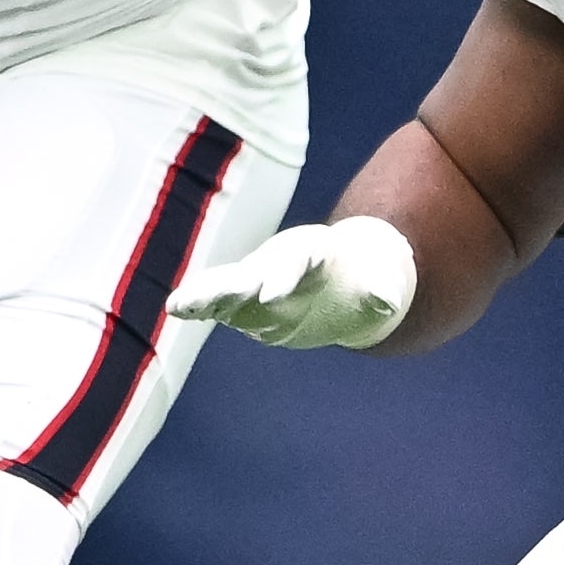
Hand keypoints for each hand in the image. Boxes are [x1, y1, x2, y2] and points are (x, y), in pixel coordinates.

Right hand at [166, 217, 415, 349]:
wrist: (338, 274)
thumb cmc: (358, 279)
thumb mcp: (376, 285)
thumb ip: (381, 290)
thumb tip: (388, 300)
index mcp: (313, 253)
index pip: (300, 261)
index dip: (287, 276)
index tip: (274, 295)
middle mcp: (279, 262)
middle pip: (257, 271)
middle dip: (239, 285)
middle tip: (223, 298)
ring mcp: (256, 278)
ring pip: (228, 285)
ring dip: (206, 296)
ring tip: (179, 306)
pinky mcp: (241, 296)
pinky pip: (216, 300)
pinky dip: (197, 304)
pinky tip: (175, 311)